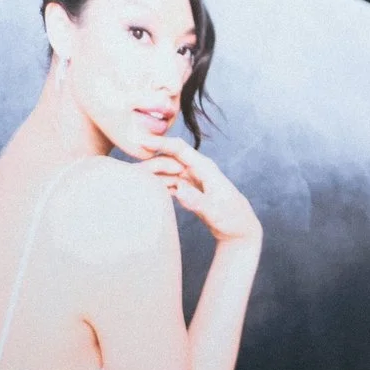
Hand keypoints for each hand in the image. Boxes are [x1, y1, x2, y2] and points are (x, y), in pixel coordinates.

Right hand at [142, 139, 260, 247]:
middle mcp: (196, 170)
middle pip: (167, 160)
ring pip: (165, 172)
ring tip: (131, 183)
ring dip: (150, 175)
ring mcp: (190, 179)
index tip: (139, 140)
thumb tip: (179, 190)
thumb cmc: (232, 218)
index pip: (178, 149)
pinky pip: (167, 183)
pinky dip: (156, 186)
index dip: (159, 142)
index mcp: (204, 168)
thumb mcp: (216, 211)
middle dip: (149, 163)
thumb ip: (197, 201)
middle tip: (129, 174)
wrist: (240, 229)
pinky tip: (143, 192)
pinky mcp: (187, 190)